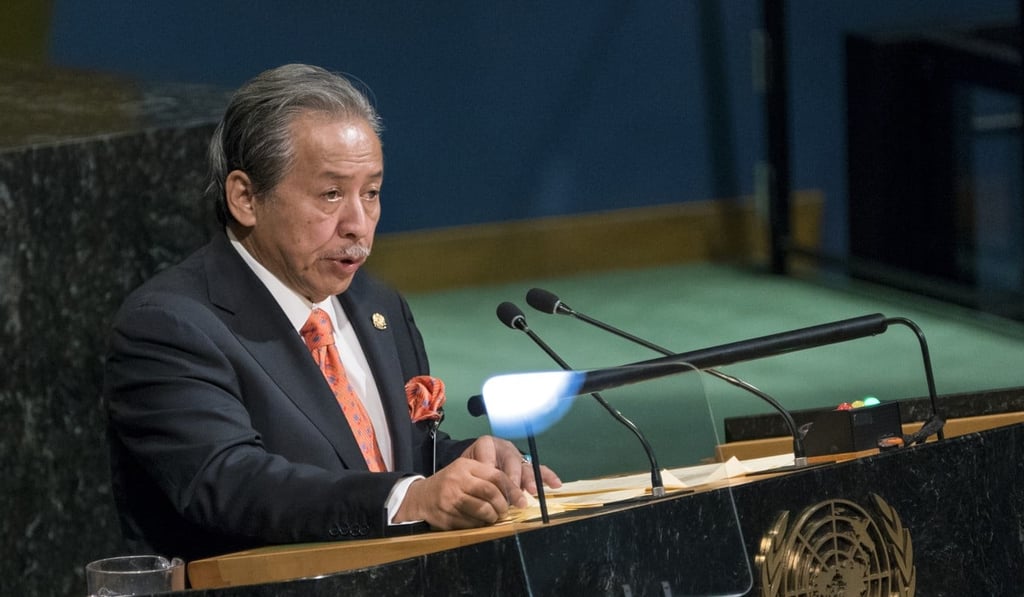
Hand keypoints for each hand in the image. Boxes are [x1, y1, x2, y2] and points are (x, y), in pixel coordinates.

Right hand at [393, 457, 520, 528]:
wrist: (421, 497)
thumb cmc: (450, 483)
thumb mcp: (465, 471)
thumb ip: (486, 477)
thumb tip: (513, 492)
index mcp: (465, 466)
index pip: (495, 475)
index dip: (511, 489)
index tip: (521, 500)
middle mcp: (457, 480)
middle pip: (490, 492)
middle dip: (502, 504)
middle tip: (505, 511)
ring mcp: (450, 499)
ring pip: (482, 510)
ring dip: (492, 516)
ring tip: (493, 516)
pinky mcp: (447, 516)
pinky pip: (472, 523)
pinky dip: (480, 524)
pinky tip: (479, 521)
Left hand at [461, 436, 561, 496]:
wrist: (473, 468)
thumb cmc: (470, 468)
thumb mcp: (466, 466)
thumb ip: (475, 469)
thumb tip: (487, 479)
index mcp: (488, 444)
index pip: (491, 453)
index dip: (492, 467)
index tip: (492, 480)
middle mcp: (505, 449)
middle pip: (512, 461)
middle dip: (514, 478)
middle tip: (514, 491)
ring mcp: (517, 458)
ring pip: (525, 467)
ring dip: (530, 480)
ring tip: (532, 490)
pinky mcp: (526, 468)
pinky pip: (539, 471)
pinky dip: (547, 477)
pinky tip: (555, 484)